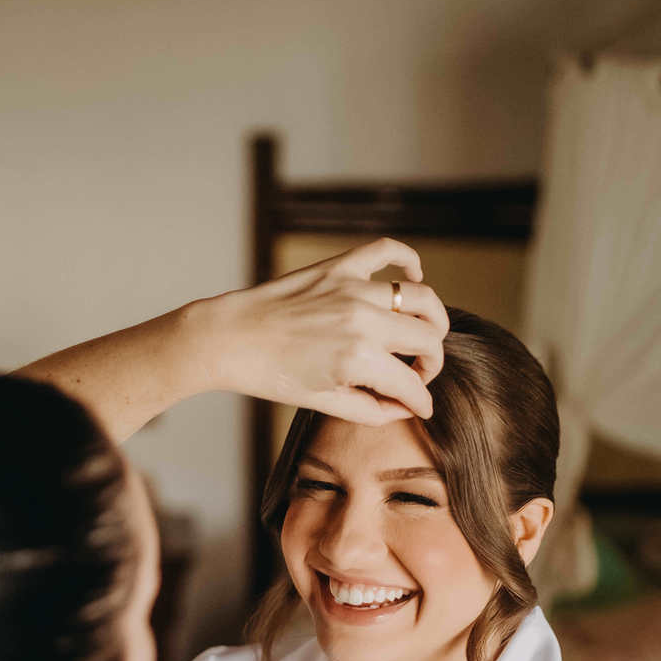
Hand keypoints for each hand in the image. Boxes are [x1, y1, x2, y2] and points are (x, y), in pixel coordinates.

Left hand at [206, 239, 448, 422]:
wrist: (228, 339)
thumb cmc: (270, 375)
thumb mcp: (322, 404)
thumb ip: (371, 410)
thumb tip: (404, 408)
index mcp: (359, 359)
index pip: (412, 384)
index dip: (422, 401)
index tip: (421, 406)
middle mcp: (362, 320)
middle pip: (428, 339)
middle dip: (432, 363)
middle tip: (417, 372)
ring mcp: (352, 288)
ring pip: (420, 297)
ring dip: (431, 319)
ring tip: (422, 334)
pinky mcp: (337, 267)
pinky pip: (386, 250)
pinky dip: (408, 259)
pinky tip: (414, 273)